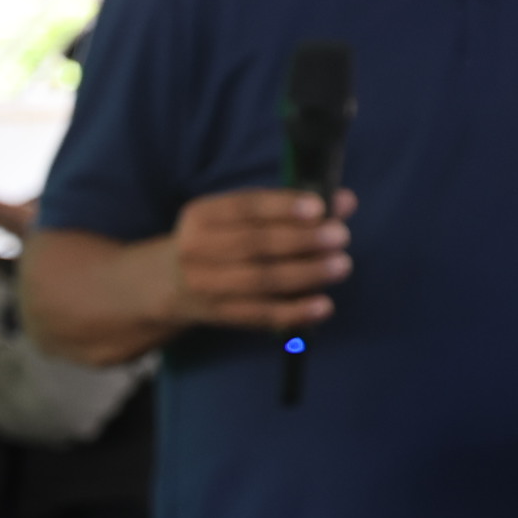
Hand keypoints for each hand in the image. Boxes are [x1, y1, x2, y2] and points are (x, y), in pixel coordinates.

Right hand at [166, 186, 353, 331]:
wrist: (173, 283)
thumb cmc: (224, 239)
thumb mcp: (243, 216)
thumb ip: (292, 207)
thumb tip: (344, 202)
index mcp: (202, 216)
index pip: (243, 207)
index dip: (281, 207)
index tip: (319, 208)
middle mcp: (195, 250)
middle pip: (253, 245)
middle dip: (302, 240)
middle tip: (340, 237)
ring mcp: (205, 285)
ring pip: (260, 280)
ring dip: (306, 274)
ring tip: (341, 266)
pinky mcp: (219, 314)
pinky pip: (261, 314)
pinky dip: (295, 311)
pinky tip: (324, 306)